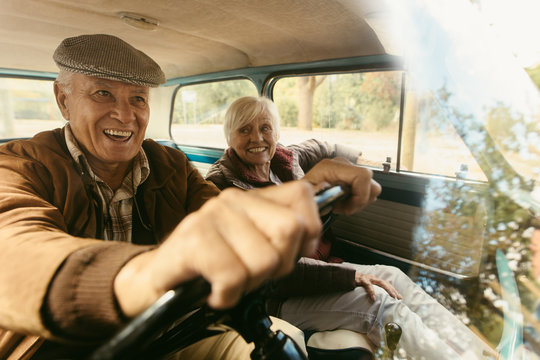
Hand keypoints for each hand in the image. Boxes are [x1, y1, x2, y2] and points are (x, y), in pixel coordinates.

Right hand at [114, 181, 321, 316]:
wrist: (157, 279)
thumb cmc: (210, 266)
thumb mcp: (252, 248)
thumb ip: (281, 239)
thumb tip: (311, 240)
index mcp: (251, 200)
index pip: (301, 195)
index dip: (309, 229)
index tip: (292, 252)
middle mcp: (233, 200)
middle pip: (290, 229)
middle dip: (278, 264)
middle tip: (251, 273)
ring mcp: (212, 216)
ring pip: (265, 260)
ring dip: (248, 284)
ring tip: (226, 280)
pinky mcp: (193, 239)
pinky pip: (233, 276)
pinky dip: (226, 295)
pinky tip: (213, 291)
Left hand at [303, 157, 381, 214]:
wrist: (302, 189)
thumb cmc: (303, 193)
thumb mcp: (306, 197)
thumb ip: (317, 196)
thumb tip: (330, 197)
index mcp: (331, 167)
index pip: (363, 175)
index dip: (361, 196)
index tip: (347, 208)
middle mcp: (343, 164)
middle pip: (371, 183)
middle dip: (360, 201)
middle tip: (343, 208)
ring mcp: (349, 169)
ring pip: (372, 188)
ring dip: (359, 201)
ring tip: (343, 205)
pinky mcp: (353, 176)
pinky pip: (367, 189)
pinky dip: (358, 199)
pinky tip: (344, 202)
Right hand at [355, 272, 401, 301]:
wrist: (346, 276)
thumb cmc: (358, 283)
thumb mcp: (367, 287)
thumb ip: (373, 291)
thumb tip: (378, 302)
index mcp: (375, 280)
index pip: (387, 284)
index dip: (394, 290)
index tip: (400, 298)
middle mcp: (373, 278)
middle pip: (386, 283)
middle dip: (393, 290)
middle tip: (398, 297)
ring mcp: (368, 278)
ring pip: (381, 283)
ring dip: (388, 289)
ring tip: (392, 296)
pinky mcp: (362, 280)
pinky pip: (368, 286)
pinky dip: (371, 292)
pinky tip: (373, 298)